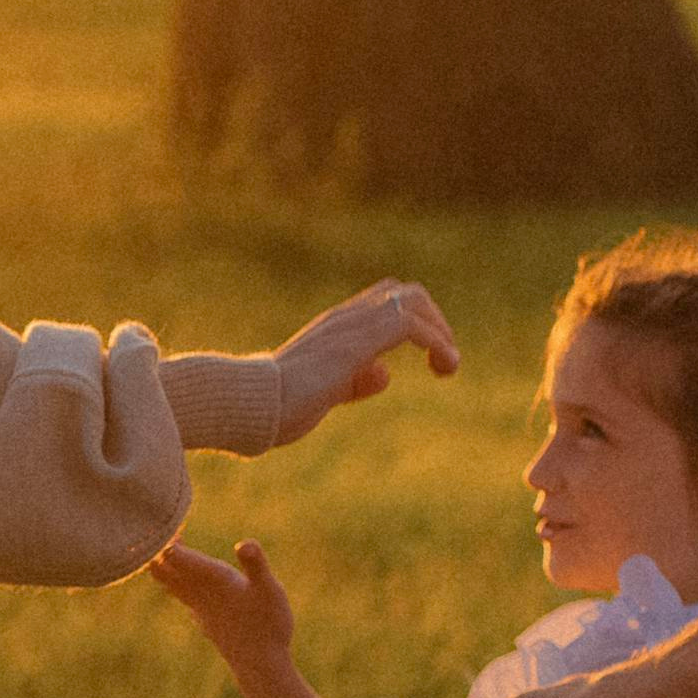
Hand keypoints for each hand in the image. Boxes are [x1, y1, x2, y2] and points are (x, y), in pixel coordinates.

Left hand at [150, 534, 297, 680]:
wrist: (261, 667)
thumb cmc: (268, 625)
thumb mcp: (269, 590)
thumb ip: (256, 565)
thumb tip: (245, 544)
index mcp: (211, 580)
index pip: (174, 555)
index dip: (165, 536)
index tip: (163, 517)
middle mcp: (198, 593)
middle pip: (161, 568)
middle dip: (156, 548)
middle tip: (162, 526)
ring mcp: (198, 608)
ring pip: (168, 582)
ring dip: (164, 563)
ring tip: (168, 544)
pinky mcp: (205, 619)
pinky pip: (180, 596)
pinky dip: (176, 580)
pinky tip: (184, 577)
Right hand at [273, 281, 458, 446]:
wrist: (249, 404)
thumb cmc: (276, 406)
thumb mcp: (325, 392)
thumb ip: (354, 381)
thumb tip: (384, 374)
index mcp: (335, 329)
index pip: (385, 303)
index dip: (417, 324)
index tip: (429, 361)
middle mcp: (344, 318)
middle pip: (405, 292)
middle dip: (435, 322)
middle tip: (444, 361)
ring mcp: (349, 325)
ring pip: (411, 299)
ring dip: (440, 330)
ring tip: (448, 366)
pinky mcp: (356, 341)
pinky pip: (409, 323)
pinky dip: (436, 340)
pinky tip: (441, 366)